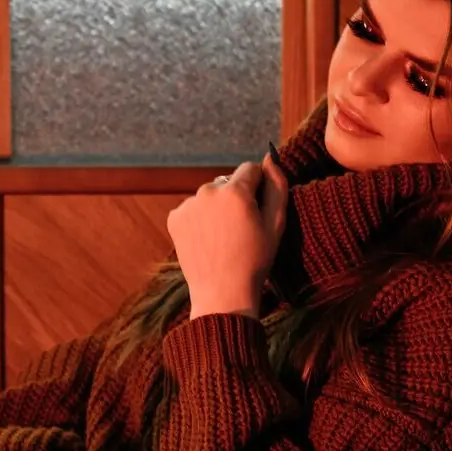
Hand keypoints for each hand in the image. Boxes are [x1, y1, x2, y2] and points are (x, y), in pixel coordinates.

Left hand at [167, 152, 288, 319]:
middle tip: (241, 229)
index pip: (249, 169)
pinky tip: (208, 240)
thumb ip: (277, 186)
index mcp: (235, 191)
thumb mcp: (275, 224)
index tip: (258, 210)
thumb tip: (269, 157)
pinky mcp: (174, 218)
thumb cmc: (255, 260)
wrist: (222, 293)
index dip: (258, 187)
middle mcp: (208, 191)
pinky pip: (193, 208)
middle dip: (236, 197)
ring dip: (217, 208)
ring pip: (210, 195)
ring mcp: (188, 204)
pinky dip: (200, 219)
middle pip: (228, 182)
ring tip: (224, 237)